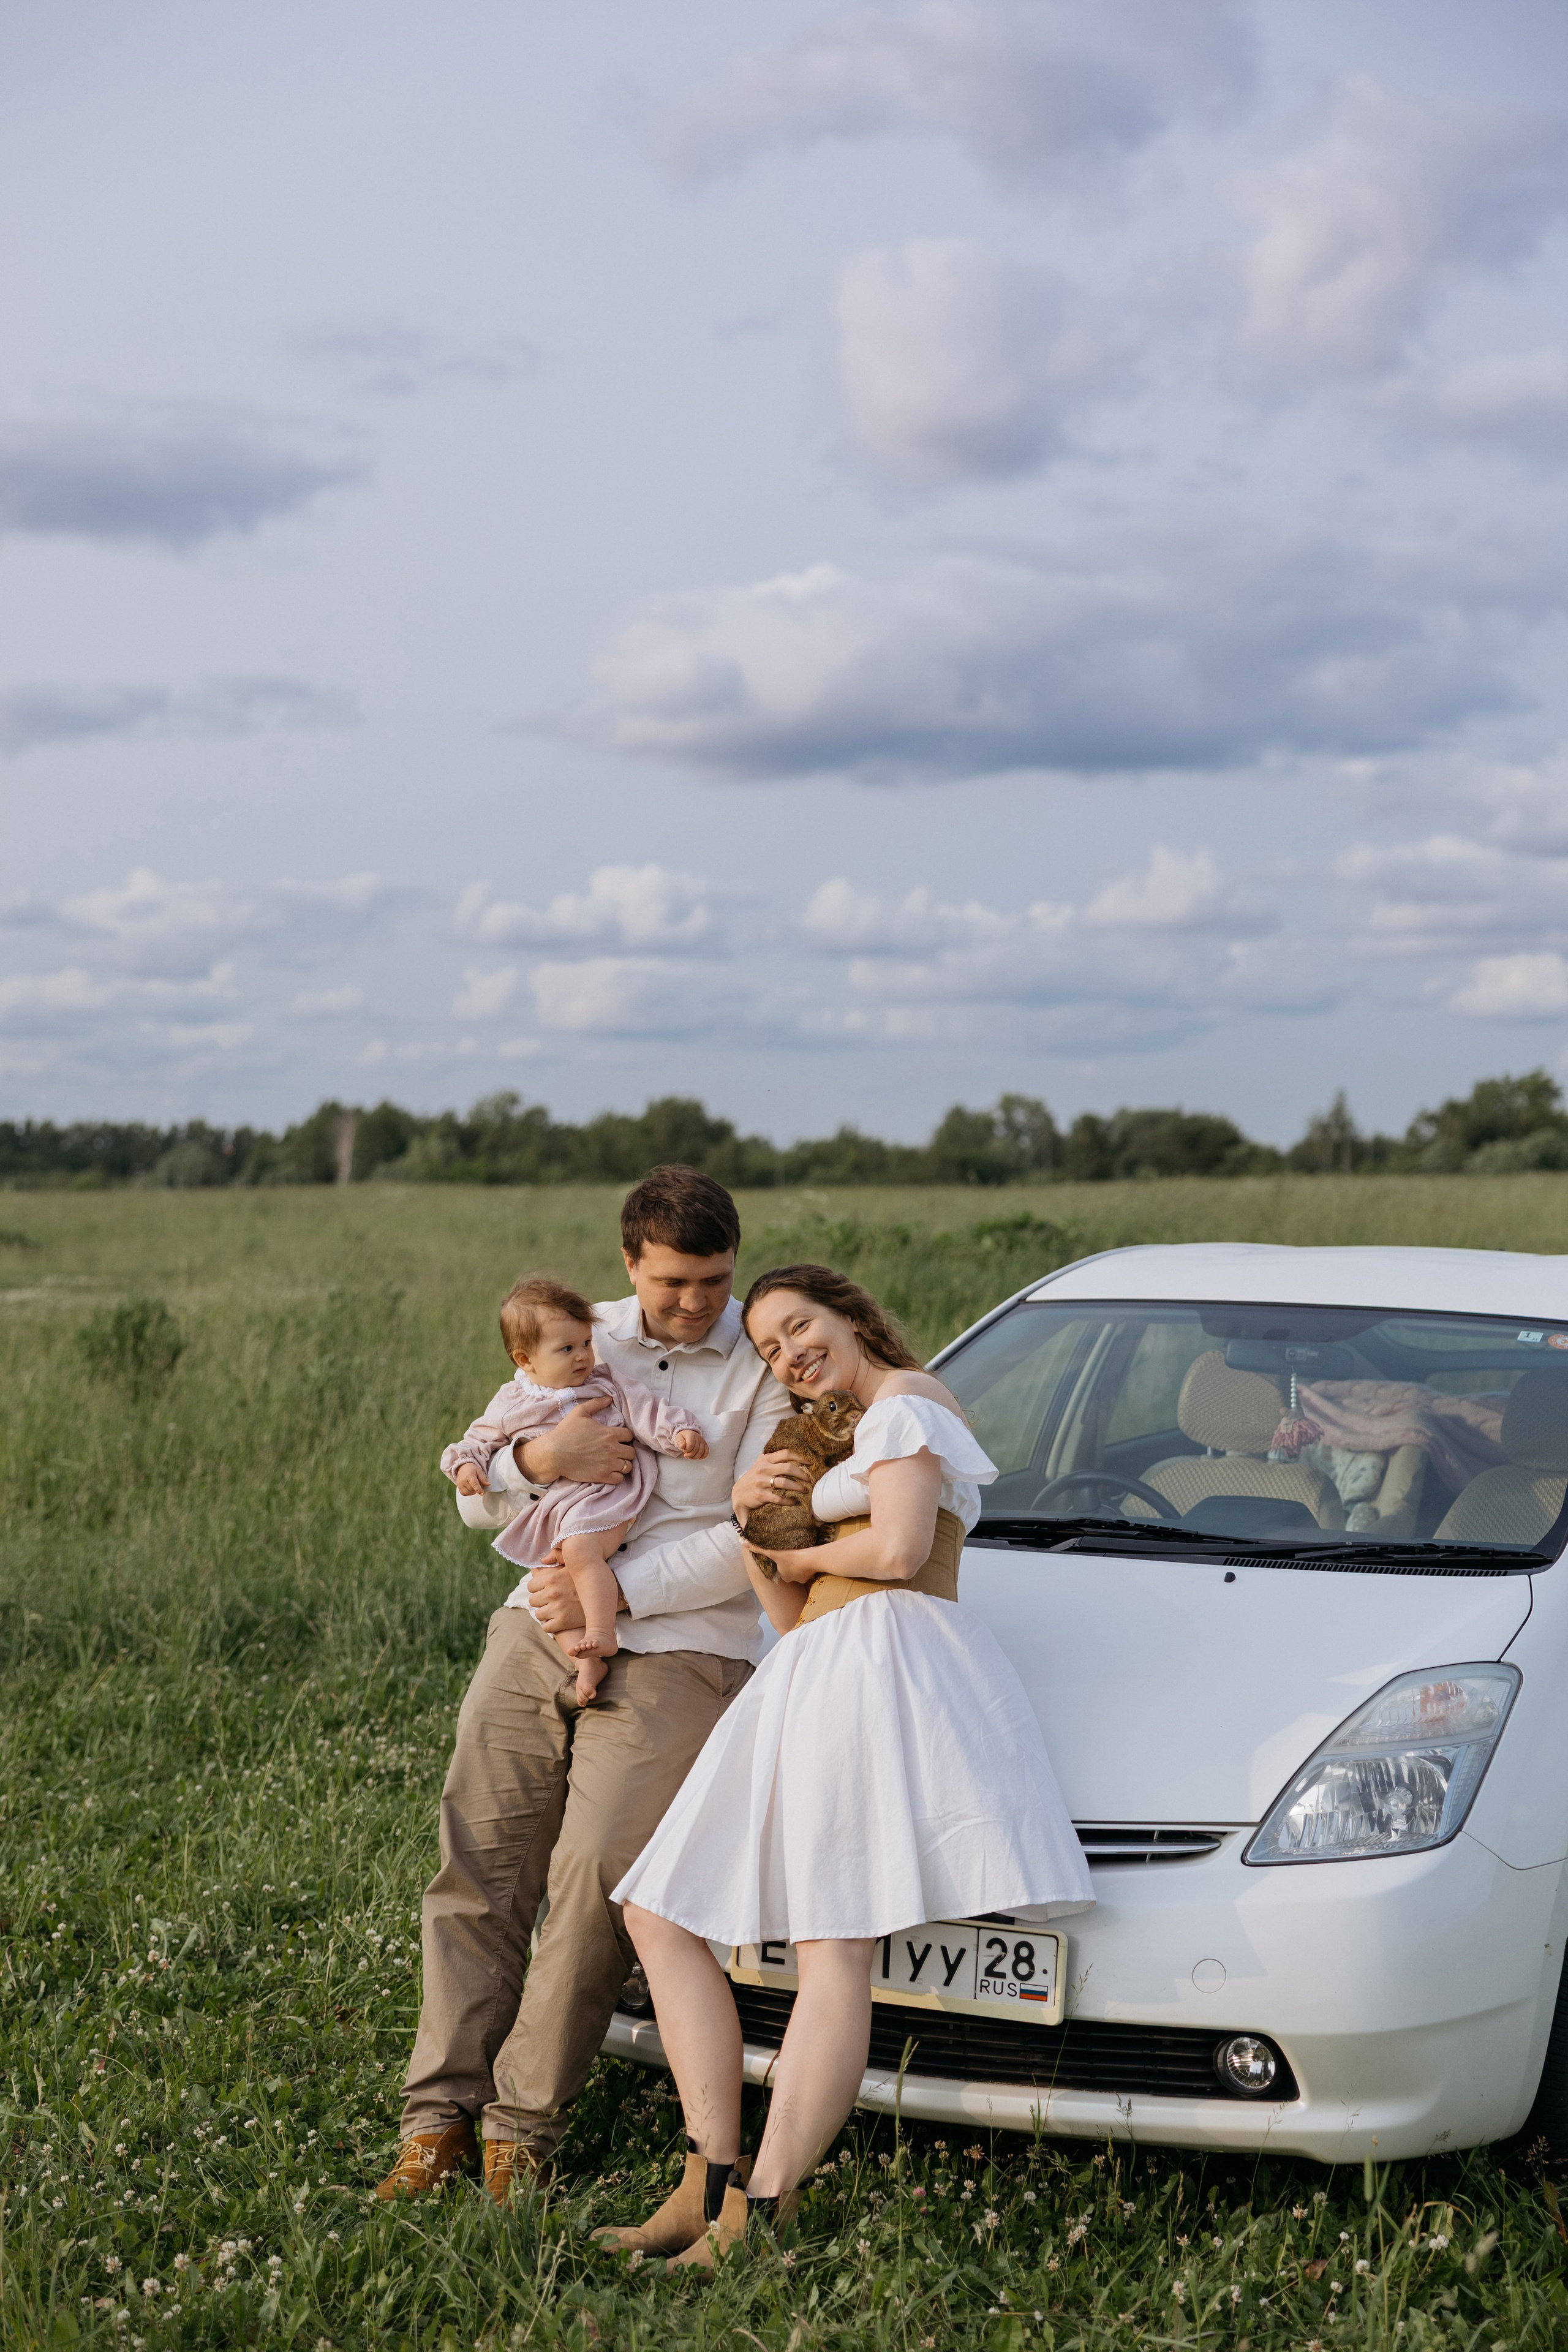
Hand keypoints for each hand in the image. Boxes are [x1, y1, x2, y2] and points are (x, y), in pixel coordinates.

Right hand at [454, 1463, 486, 1496]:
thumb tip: (488, 1484)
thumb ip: (483, 1478)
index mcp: (469, 1475)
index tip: (482, 1493)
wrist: (463, 1467)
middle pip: (472, 1490)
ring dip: (473, 1492)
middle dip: (477, 1489)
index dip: (479, 1489)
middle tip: (478, 1483)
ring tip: (474, 1485)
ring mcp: (460, 1484)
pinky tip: (470, 1488)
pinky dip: (468, 1493)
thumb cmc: (471, 1469)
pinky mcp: (458, 1487)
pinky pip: (463, 1494)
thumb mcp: (479, 1471)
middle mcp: (463, 1480)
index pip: (474, 1484)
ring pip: (468, 1493)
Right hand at [519, 1401, 634, 1486]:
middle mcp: (612, 1449)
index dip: (625, 1437)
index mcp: (609, 1433)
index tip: (619, 1439)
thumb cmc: (566, 1432)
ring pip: (628, 1466)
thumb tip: (609, 1398)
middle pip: (631, 1452)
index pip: (629, 1436)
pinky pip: (619, 1479)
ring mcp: (608, 1464)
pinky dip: (617, 1476)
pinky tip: (610, 1471)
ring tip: (615, 1461)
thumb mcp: (579, 1412)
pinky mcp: (602, 1476)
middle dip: (626, 1451)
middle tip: (618, 1451)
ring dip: (623, 1463)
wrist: (554, 1453)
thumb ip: (596, 1403)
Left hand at [528, 1552, 627, 1634]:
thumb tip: (542, 1560)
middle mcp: (552, 1593)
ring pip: (538, 1614)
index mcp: (551, 1578)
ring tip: (554, 1611)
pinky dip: (550, 1625)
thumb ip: (557, 1556)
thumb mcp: (573, 1564)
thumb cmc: (588, 1577)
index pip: (531, 1586)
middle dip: (540, 1601)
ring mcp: (557, 1608)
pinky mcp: (562, 1622)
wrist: (604, 1597)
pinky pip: (546, 1626)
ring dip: (545, 1614)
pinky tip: (558, 1621)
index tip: (544, 1591)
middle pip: (533, 1600)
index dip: (537, 1589)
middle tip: (550, 1602)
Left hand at [673, 1427, 707, 1458]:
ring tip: (690, 1456)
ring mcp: (702, 1441)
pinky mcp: (705, 1444)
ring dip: (695, 1457)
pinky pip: (706, 1451)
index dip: (686, 1450)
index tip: (684, 1450)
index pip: (690, 1445)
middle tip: (686, 1455)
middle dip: (690, 1455)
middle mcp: (698, 1437)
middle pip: (695, 1449)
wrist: (688, 1434)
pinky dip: (703, 1456)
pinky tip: (698, 1457)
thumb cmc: (683, 1437)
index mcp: (691, 1435)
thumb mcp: (678, 1438)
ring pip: (701, 1452)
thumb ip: (680, 1442)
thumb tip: (682, 1446)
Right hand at [732, 1449, 811, 1522]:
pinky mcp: (761, 1495)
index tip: (810, 1462)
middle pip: (788, 1467)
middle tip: (809, 1479)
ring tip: (805, 1490)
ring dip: (798, 1487)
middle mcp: (763, 1469)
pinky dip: (789, 1500)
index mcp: (765, 1460)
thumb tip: (791, 1454)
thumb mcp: (760, 1465)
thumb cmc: (753, 1478)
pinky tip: (795, 1501)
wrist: (738, 1494)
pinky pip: (779, 1498)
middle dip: (802, 1474)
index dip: (800, 1457)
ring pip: (785, 1482)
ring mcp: (762, 1482)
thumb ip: (772, 1459)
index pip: (785, 1453)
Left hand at [746, 1541, 820, 1585]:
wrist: (811, 1559)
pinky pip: (810, 1571)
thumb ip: (758, 1548)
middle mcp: (792, 1579)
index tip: (785, 1554)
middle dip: (792, 1565)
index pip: (781, 1569)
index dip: (782, 1561)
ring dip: (801, 1565)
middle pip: (791, 1571)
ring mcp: (802, 1578)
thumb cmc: (791, 1556)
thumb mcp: (772, 1552)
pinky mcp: (812, 1576)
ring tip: (803, 1555)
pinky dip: (809, 1566)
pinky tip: (810, 1558)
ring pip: (800, 1572)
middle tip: (794, 1554)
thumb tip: (743, 1542)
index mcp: (783, 1575)